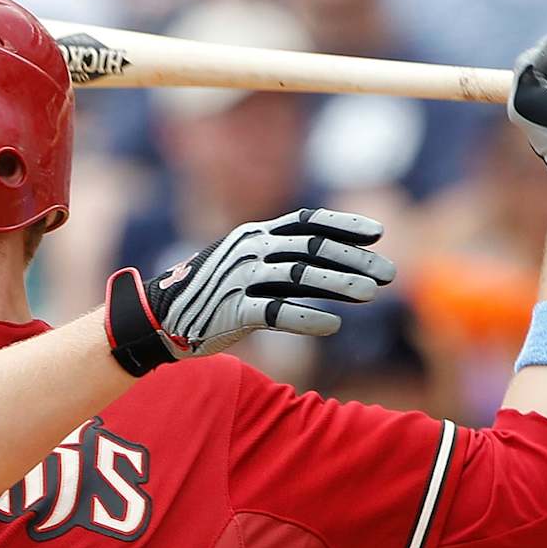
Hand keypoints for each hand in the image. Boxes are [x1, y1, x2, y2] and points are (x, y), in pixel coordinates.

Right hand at [103, 208, 394, 376]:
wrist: (157, 317)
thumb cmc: (209, 292)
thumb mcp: (242, 263)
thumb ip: (280, 259)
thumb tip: (333, 265)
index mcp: (254, 234)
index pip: (307, 221)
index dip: (345, 225)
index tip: (378, 233)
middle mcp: (249, 250)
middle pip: (312, 248)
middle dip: (354, 259)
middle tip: (389, 273)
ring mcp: (239, 279)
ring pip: (300, 276)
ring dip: (340, 284)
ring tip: (371, 294)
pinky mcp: (231, 311)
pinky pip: (275, 312)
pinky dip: (307, 318)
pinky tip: (333, 326)